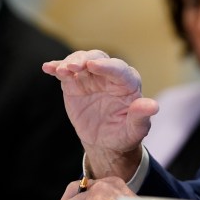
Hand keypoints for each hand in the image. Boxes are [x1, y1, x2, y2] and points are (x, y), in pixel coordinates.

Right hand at [43, 50, 158, 177]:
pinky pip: (66, 72)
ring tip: (61, 71)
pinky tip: (48, 68)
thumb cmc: (124, 133)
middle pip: (98, 58)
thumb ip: (141, 117)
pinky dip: (56, 67)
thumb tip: (152, 106)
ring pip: (81, 61)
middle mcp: (109, 76)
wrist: (105, 141)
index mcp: (128, 84)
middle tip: (74, 67)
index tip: (93, 65)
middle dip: (85, 60)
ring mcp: (91, 77)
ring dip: (70, 62)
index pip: (119, 70)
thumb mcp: (135, 130)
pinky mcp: (75, 83)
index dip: (107, 66)